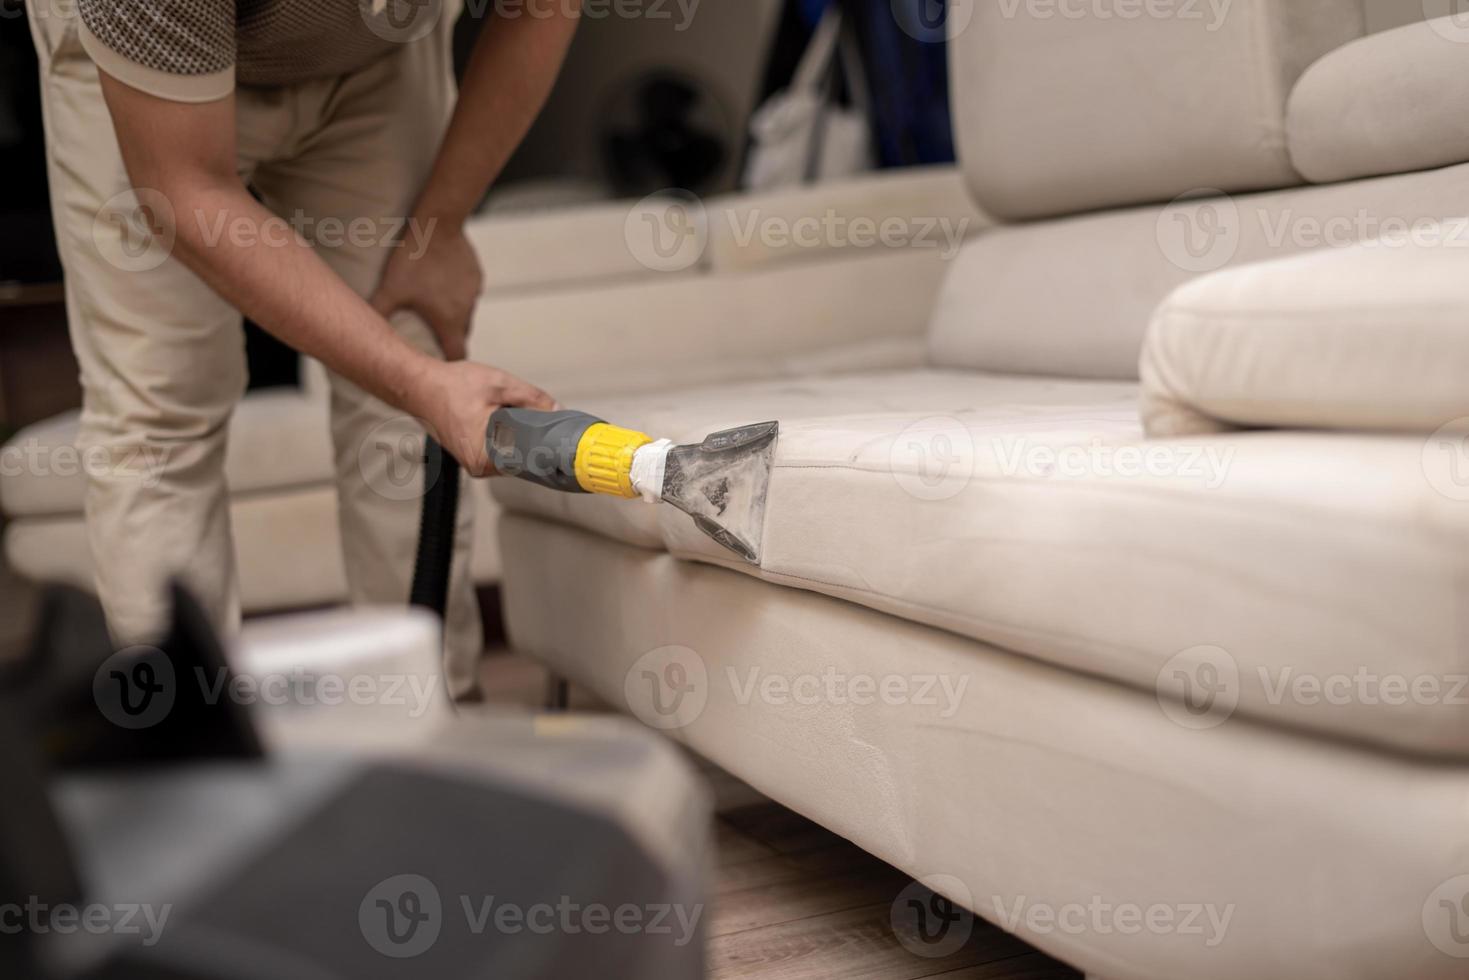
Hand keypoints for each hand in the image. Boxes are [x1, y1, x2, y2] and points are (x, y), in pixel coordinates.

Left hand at [371, 224, 481, 360]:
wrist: (438, 225)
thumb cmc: (414, 259)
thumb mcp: (390, 289)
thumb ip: (378, 313)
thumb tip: (359, 331)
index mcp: (449, 322)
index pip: (457, 356)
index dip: (449, 364)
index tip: (440, 365)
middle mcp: (467, 311)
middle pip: (461, 334)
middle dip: (447, 337)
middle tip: (429, 333)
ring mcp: (474, 292)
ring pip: (465, 311)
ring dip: (452, 312)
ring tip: (433, 301)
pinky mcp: (476, 275)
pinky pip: (468, 291)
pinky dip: (457, 292)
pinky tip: (441, 278)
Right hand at [415, 361, 556, 475]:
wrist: (418, 385)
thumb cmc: (450, 386)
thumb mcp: (500, 384)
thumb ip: (532, 398)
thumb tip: (556, 410)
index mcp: (485, 456)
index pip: (530, 460)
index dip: (547, 445)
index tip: (559, 435)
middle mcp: (478, 466)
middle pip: (522, 457)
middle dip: (534, 437)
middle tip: (540, 415)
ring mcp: (474, 463)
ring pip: (512, 452)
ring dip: (520, 435)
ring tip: (515, 412)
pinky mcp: (471, 455)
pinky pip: (500, 448)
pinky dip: (506, 434)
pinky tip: (503, 417)